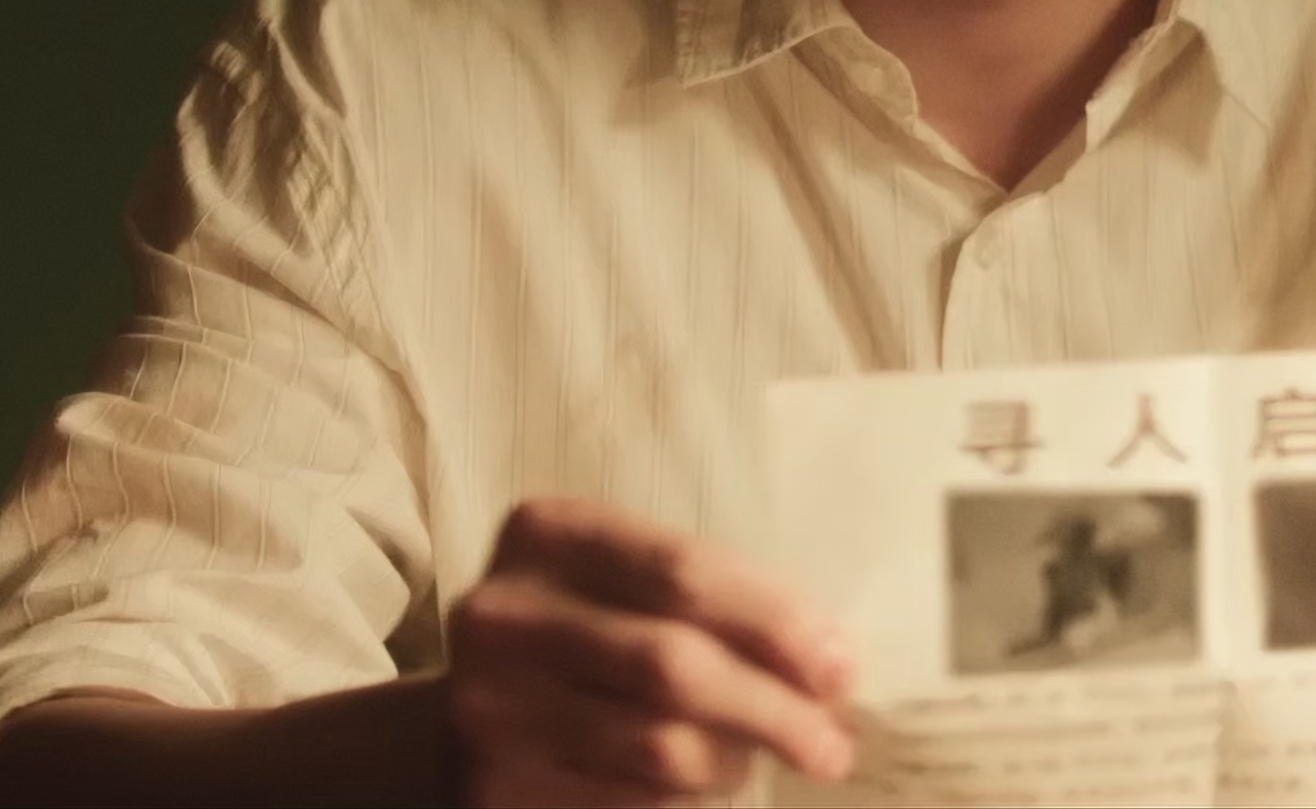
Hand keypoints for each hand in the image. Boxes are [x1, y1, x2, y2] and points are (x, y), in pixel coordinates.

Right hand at [444, 496, 857, 807]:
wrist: (475, 705)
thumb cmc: (590, 628)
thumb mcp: (637, 582)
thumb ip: (721, 599)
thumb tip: (831, 662)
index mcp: (548, 533)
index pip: (685, 572)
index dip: (776, 622)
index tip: (841, 669)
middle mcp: (505, 614)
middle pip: (673, 664)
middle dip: (774, 708)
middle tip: (832, 745)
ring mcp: (489, 704)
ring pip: (657, 744)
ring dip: (735, 760)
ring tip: (762, 759)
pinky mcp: (497, 782)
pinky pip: (629, 797)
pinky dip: (686, 795)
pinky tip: (707, 781)